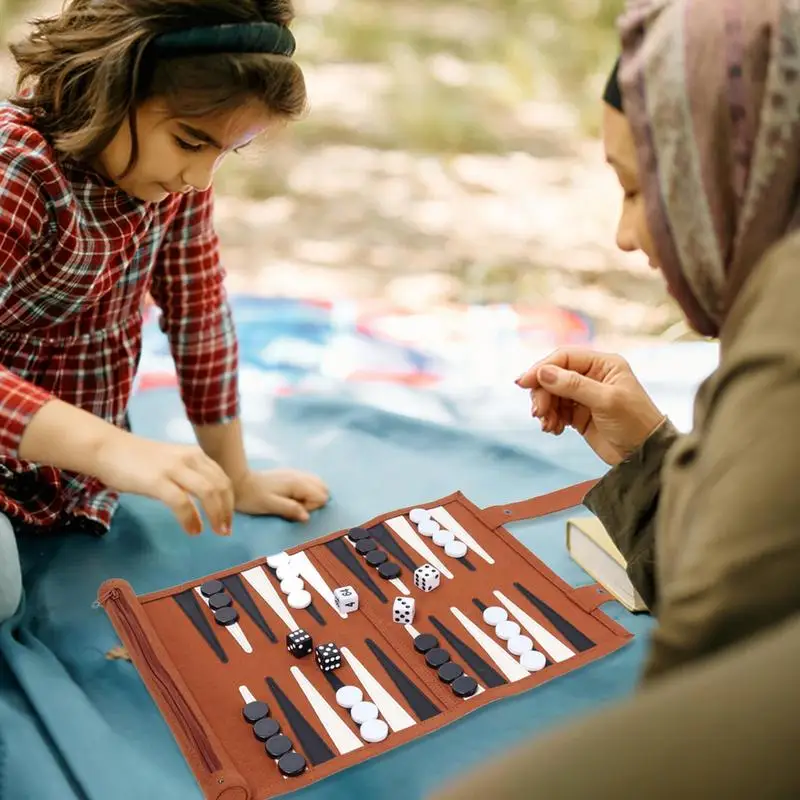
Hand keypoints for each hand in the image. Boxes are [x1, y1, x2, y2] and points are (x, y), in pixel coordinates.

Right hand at [93, 429, 233, 534]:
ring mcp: (173, 468)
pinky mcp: (157, 481)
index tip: (228, 518)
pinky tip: (193, 530)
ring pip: (208, 492)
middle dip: (227, 510)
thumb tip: (204, 499)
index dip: (230, 500)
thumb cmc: (136, 459)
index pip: (222, 478)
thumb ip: (188, 475)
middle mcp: (189, 458)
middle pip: (221, 486)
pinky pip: (182, 503)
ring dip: (216, 515)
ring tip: (216, 532)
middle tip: (225, 530)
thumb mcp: (171, 462)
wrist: (107, 448)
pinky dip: (191, 519)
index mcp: (195, 454)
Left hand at [232, 468, 328, 521]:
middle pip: (323, 488)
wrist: (239, 483)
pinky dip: (306, 490)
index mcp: (297, 483)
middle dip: (314, 501)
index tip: (294, 510)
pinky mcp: (290, 474)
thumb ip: (291, 509)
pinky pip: (308, 481)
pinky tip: (292, 496)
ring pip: (317, 483)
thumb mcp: (271, 506)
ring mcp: (295, 473)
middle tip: (295, 507)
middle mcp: (300, 475)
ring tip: (294, 503)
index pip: (321, 496)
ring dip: (310, 496)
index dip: (311, 507)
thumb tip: (307, 517)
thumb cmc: (253, 497)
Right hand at [516, 347, 664, 465]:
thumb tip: (543, 372)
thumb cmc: (635, 423)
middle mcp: (593, 376)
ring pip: (552, 394)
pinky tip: (554, 429)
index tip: (524, 383)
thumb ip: (573, 385)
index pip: (565, 358)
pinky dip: (550, 419)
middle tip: (539, 412)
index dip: (542, 368)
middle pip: (554, 376)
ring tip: (548, 425)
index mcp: (604, 364)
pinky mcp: (579, 415)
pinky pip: (556, 411)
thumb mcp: (606, 401)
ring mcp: (585, 395)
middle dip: (543, 393)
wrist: (645, 455)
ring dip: (545, 409)